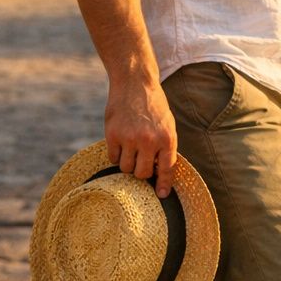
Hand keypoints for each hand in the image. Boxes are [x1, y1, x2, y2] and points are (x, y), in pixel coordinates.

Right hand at [104, 79, 177, 197]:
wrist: (135, 84)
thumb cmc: (154, 106)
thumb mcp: (167, 124)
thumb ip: (164, 146)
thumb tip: (160, 172)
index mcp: (167, 138)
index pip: (167, 169)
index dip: (164, 184)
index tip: (162, 195)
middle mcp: (149, 141)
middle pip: (142, 173)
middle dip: (142, 172)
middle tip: (140, 163)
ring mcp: (130, 138)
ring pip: (126, 168)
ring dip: (127, 164)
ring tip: (130, 151)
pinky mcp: (112, 135)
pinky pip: (112, 158)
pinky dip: (116, 156)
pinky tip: (120, 144)